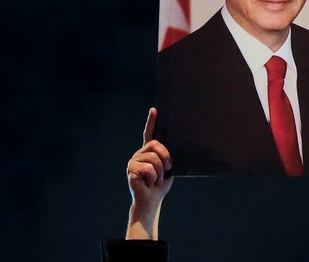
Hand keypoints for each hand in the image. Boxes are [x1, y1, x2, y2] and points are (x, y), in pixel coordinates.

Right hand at [125, 107, 172, 239]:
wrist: (152, 199)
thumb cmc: (160, 184)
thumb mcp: (168, 168)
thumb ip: (169, 157)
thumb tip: (177, 149)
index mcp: (149, 152)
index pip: (149, 133)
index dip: (151, 121)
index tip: (154, 110)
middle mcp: (140, 154)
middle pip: (155, 145)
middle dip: (165, 157)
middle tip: (166, 169)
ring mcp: (133, 161)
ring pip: (153, 158)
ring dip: (159, 171)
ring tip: (155, 178)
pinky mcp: (131, 170)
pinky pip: (148, 169)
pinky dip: (153, 177)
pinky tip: (148, 182)